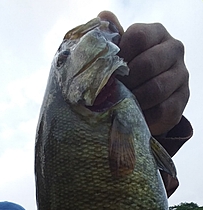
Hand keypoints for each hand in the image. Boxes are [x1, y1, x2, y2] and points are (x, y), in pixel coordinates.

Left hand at [98, 11, 188, 135]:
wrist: (147, 98)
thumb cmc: (130, 71)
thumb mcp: (121, 54)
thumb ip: (113, 38)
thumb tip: (103, 17)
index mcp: (156, 33)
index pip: (138, 37)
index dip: (120, 55)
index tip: (108, 70)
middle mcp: (174, 50)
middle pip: (148, 64)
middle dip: (126, 81)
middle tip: (111, 92)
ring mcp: (181, 75)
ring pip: (156, 89)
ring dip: (134, 100)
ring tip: (120, 105)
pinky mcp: (182, 100)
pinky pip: (162, 110)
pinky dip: (145, 116)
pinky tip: (133, 116)